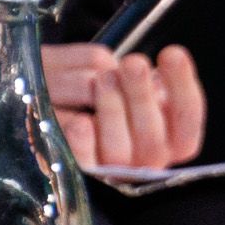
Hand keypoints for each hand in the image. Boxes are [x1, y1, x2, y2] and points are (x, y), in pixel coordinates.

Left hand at [42, 37, 204, 170]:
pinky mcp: (69, 171)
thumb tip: (159, 81)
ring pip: (121, 153)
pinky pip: (83, 166)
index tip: (172, 54)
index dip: (184, 90)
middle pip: (154, 142)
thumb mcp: (122, 80)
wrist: (37, 98)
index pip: (187, 124)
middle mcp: (139, 162)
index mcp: (164, 139)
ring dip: (115, 112)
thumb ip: (145, 84)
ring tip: (105, 78)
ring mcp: (105, 170)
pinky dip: (84, 145)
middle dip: (144, 98)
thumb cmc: (92, 87)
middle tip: (134, 64)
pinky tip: (81, 122)